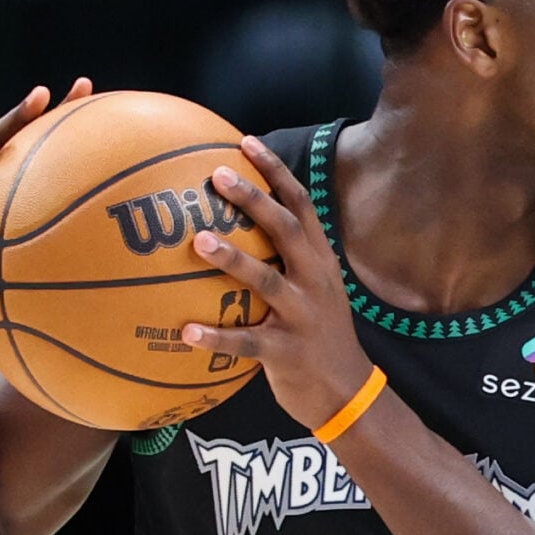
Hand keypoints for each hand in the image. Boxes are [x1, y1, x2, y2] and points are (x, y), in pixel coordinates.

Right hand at [0, 79, 92, 344]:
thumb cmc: (28, 290)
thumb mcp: (63, 265)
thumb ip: (89, 245)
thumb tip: (150, 239)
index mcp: (18, 192)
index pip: (40, 144)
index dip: (60, 115)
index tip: (85, 87)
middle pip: (5, 145)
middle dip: (21, 115)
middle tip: (41, 92)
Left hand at [179, 139, 378, 429]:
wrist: (348, 392)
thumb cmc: (318, 336)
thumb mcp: (315, 290)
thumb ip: (285, 260)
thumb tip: (236, 226)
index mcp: (320, 261)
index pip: (300, 205)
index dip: (275, 172)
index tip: (244, 142)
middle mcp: (314, 281)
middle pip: (286, 231)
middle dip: (254, 200)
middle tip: (217, 176)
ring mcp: (302, 317)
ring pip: (267, 282)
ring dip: (233, 259)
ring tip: (199, 242)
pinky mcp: (287, 353)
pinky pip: (248, 343)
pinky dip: (218, 337)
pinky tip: (186, 331)